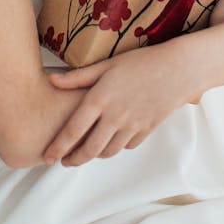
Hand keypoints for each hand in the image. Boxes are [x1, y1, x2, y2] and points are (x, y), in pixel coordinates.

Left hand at [42, 43, 191, 167]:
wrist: (177, 69)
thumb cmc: (140, 62)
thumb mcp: (106, 65)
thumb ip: (78, 77)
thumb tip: (51, 80)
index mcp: (100, 99)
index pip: (72, 130)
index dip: (57, 147)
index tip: (46, 157)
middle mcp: (114, 117)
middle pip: (88, 149)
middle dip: (74, 159)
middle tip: (65, 161)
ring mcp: (131, 126)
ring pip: (107, 151)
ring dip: (94, 154)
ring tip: (86, 151)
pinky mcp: (145, 131)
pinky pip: (126, 146)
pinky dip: (116, 147)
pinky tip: (112, 140)